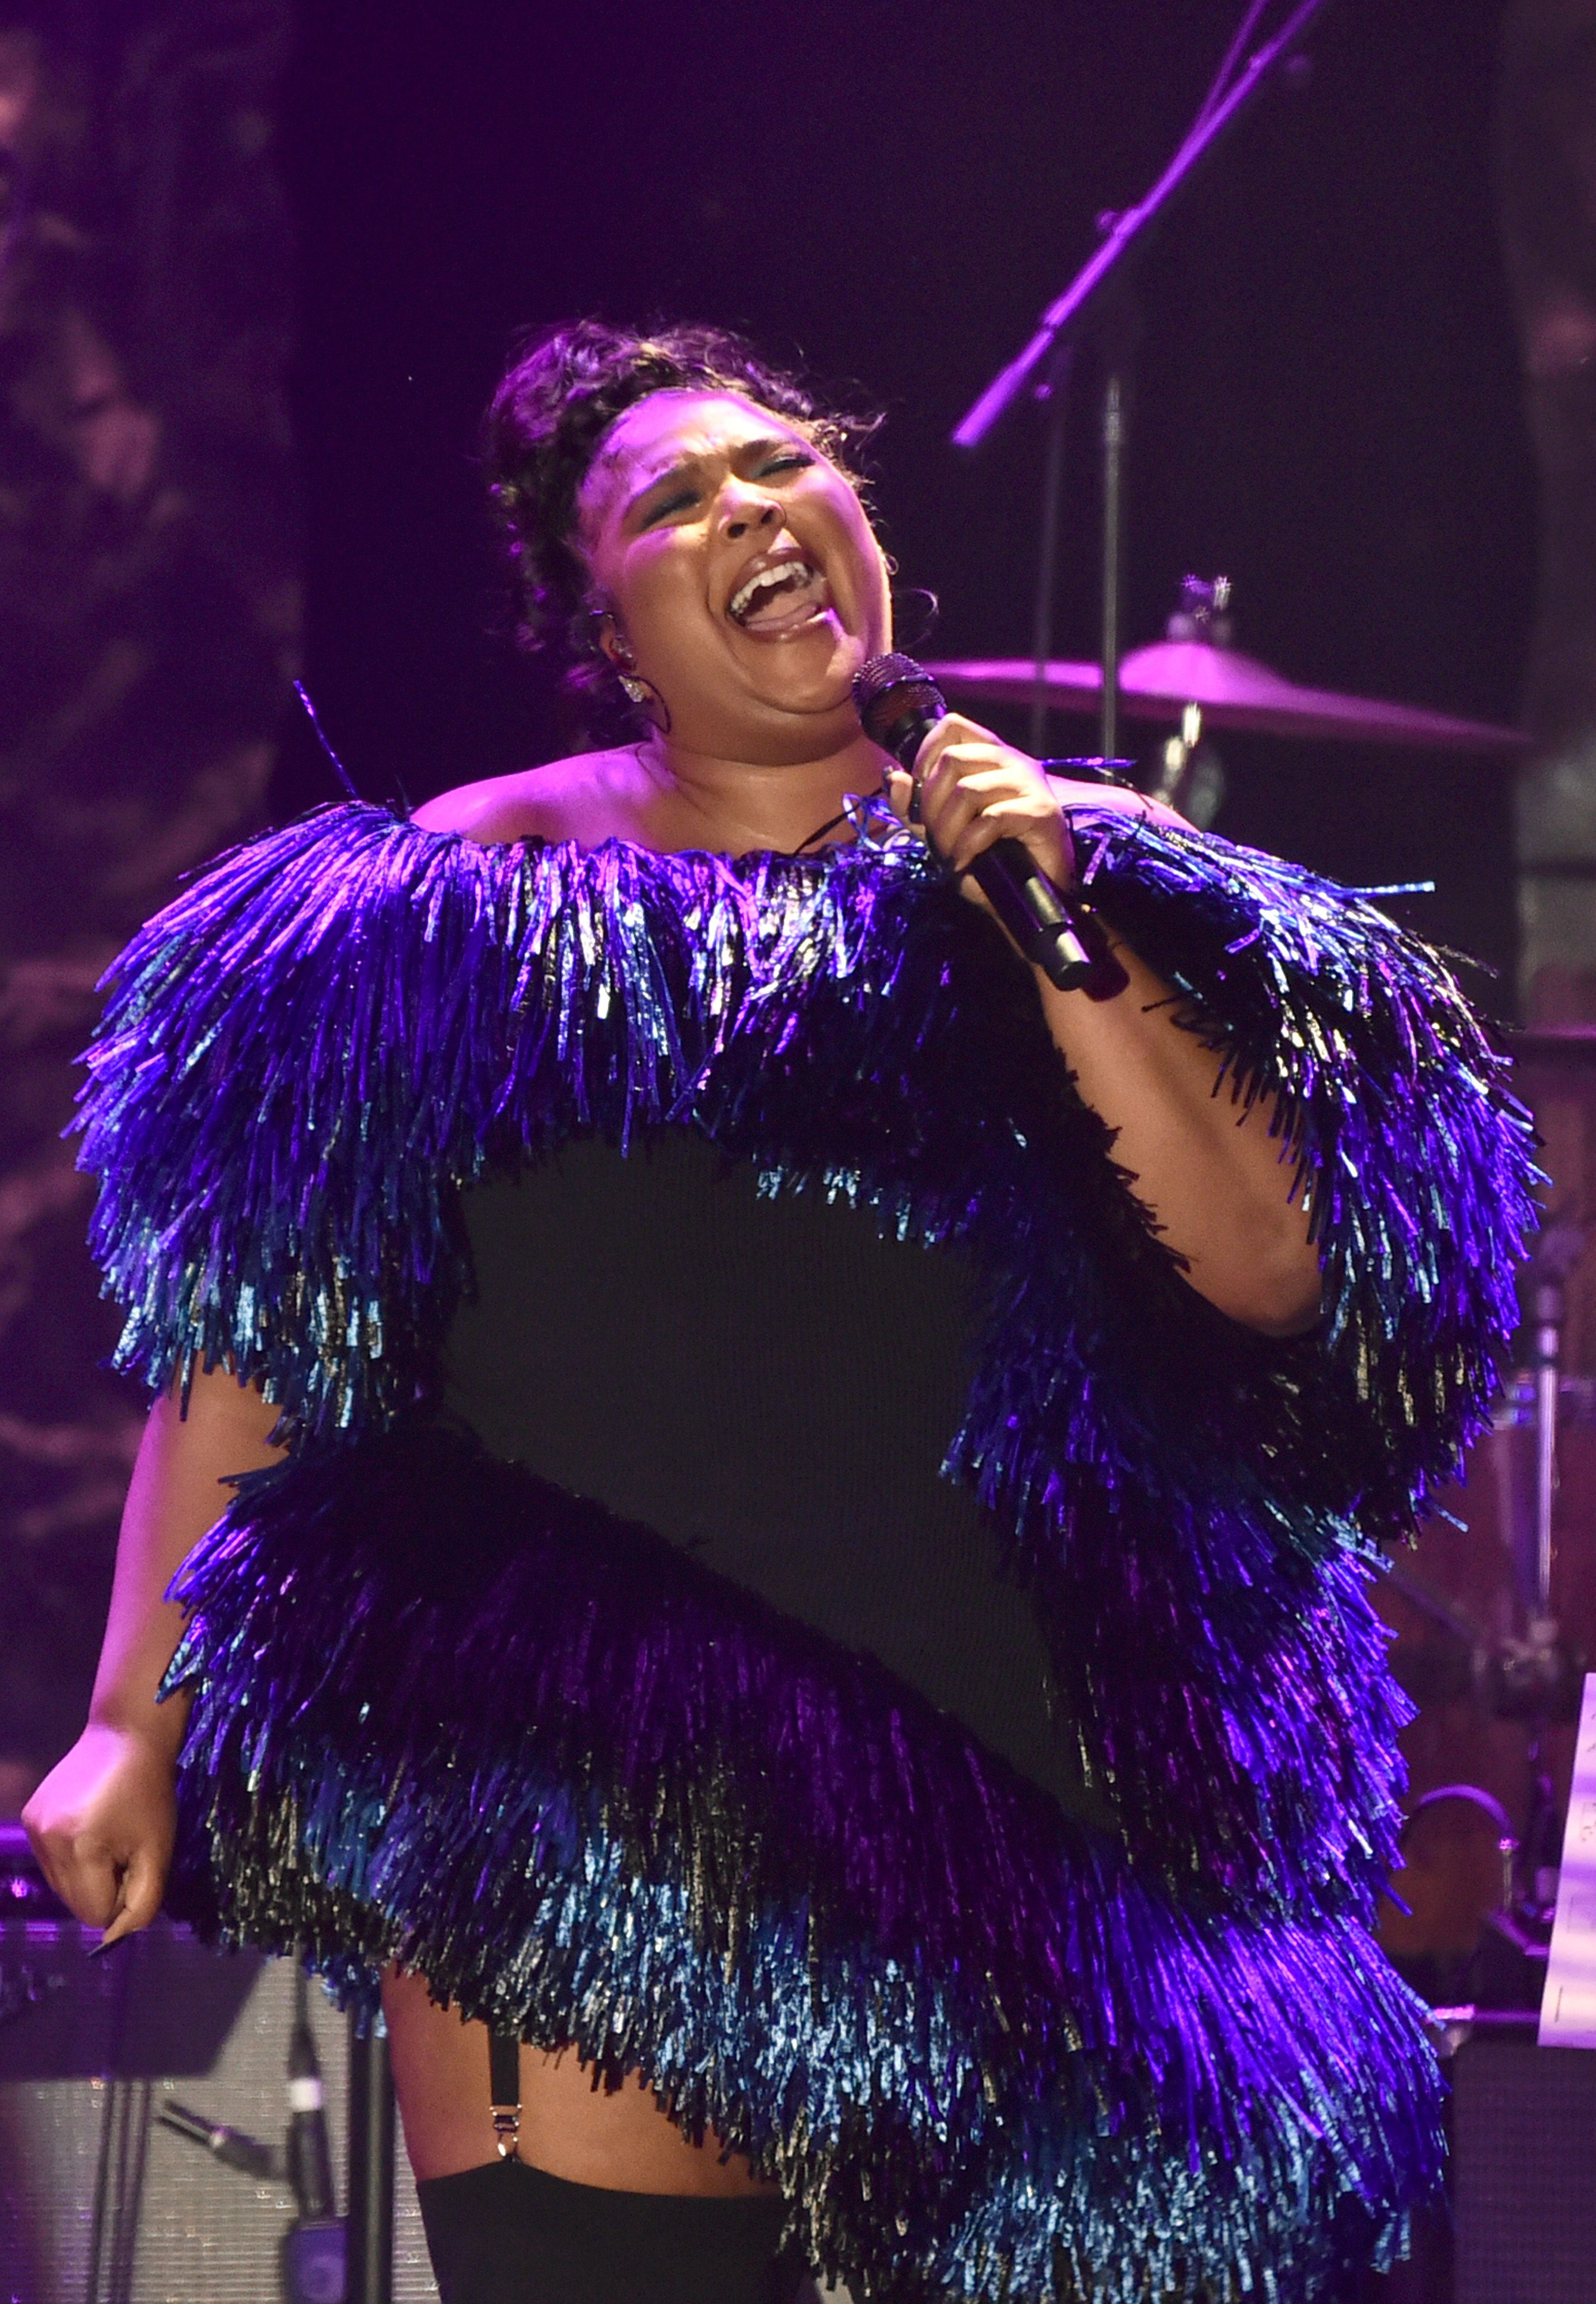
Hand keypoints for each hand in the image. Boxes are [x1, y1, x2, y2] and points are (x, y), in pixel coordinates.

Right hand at [23, 1721, 176, 1945]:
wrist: (126, 1735)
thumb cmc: (150, 1792)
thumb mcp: (159, 1850)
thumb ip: (143, 1902)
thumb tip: (116, 1937)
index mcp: (78, 1850)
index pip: (94, 1913)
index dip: (122, 1895)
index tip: (136, 1862)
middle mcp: (45, 1842)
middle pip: (74, 1901)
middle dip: (103, 1885)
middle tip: (125, 1847)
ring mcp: (32, 1829)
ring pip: (60, 1884)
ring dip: (87, 1872)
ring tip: (110, 1833)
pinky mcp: (29, 1817)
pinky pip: (51, 1860)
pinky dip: (73, 1854)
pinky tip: (92, 1823)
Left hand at [886, 714, 1074, 892]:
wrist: (1033, 892)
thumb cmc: (991, 858)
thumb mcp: (943, 831)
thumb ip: (916, 806)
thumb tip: (894, 777)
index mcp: (991, 757)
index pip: (953, 726)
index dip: (926, 754)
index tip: (920, 795)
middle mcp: (1012, 761)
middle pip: (952, 758)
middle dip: (931, 804)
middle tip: (936, 838)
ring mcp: (1029, 783)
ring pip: (967, 789)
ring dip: (947, 829)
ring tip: (950, 854)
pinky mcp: (1041, 810)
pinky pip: (990, 818)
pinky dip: (968, 844)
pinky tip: (965, 861)